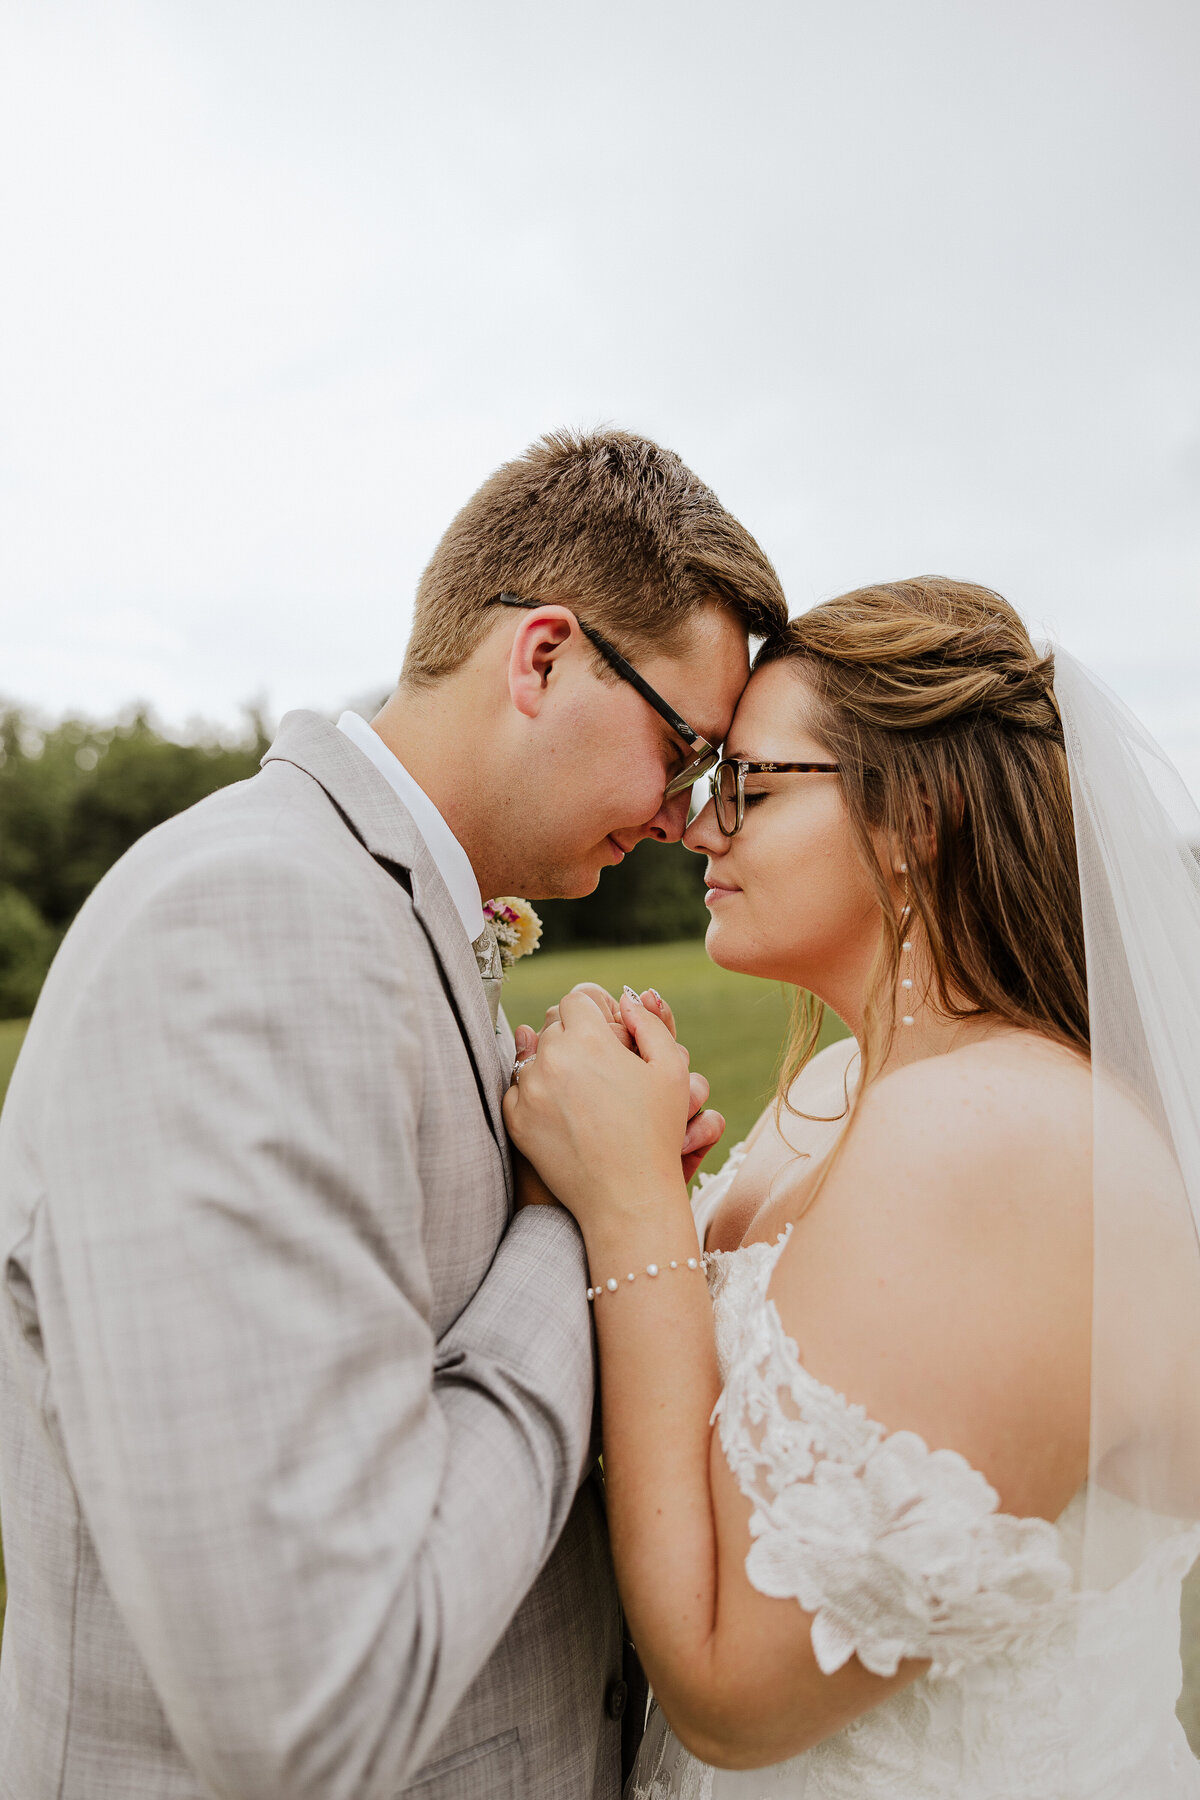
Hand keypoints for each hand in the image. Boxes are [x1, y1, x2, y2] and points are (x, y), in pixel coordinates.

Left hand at [512, 985, 724, 1191]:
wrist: (626, 1196)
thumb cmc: (655, 1133)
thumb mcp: (671, 1070)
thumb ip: (650, 1023)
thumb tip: (626, 1000)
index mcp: (588, 1039)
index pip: (575, 1001)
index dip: (593, 1013)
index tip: (605, 1033)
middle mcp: (551, 1058)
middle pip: (552, 1027)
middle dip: (573, 1039)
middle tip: (598, 1067)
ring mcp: (528, 1091)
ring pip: (533, 1058)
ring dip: (553, 1067)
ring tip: (582, 1094)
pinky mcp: (516, 1120)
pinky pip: (518, 1091)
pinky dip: (536, 1097)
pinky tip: (564, 1114)